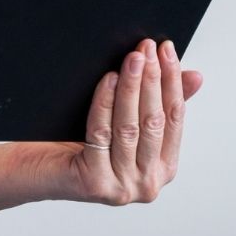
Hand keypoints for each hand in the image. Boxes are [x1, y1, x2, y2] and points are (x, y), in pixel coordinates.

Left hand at [70, 39, 202, 204]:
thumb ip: (158, 104)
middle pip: (153, 121)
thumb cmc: (81, 143)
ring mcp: (123, 187)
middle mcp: (148, 184)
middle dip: (152, 80)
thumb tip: (195, 75)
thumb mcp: (126, 122)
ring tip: (131, 59)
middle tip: (146, 48)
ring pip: (130, 127)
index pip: (174, 118)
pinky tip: (108, 80)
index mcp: (164, 169)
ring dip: (132, 88)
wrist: (39, 170)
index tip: (167, 49)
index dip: (172, 81)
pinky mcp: (96, 184)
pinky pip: (101, 133)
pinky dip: (105, 103)